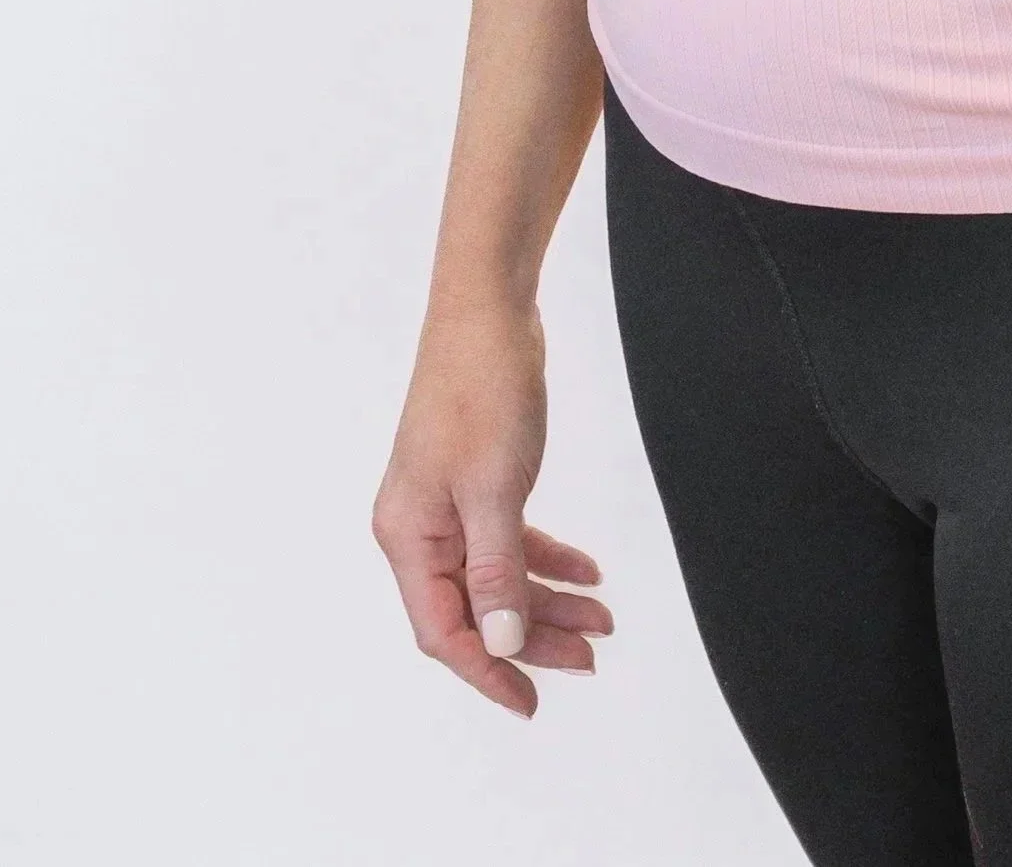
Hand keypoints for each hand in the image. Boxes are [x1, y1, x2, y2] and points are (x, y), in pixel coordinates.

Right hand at [372, 299, 612, 717]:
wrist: (488, 311)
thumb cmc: (481, 389)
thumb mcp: (493, 488)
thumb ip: (496, 572)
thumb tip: (500, 644)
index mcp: (408, 536)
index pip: (443, 631)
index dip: (488, 670)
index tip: (531, 700)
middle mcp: (420, 528)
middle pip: (475, 609)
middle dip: (533, 638)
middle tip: (590, 657)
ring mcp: (446, 505)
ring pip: (497, 577)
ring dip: (548, 600)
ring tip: (602, 619)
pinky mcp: (475, 482)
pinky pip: (508, 540)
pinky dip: (546, 559)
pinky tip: (587, 572)